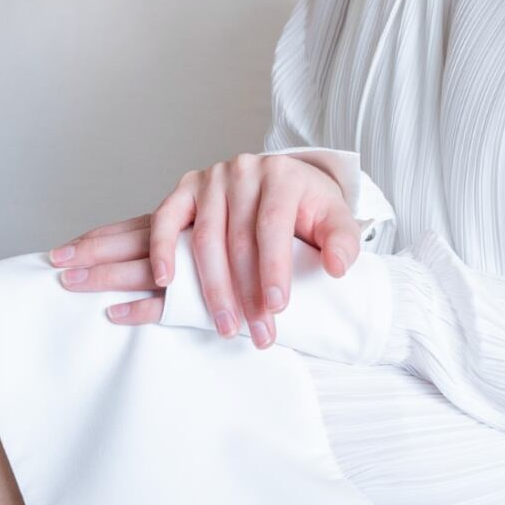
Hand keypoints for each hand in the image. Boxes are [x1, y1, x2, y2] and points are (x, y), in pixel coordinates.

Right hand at [47, 154, 364, 345]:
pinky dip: (161, 249)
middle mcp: (244, 171)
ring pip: (203, 237)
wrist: (288, 181)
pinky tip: (161, 281)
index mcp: (283, 176)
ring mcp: (211, 179)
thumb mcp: (337, 221)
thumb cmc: (311, 210)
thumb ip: (343, 242)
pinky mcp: (186, 189)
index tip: (276, 307)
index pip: (273, 225)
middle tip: (255, 333)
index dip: (274, 267)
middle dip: (246, 292)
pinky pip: (166, 219)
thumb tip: (338, 266)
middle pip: (238, 239)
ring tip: (222, 325)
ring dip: (209, 287)